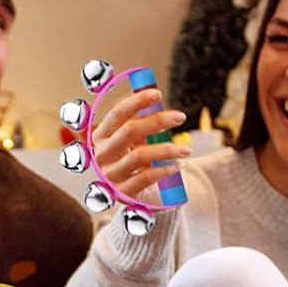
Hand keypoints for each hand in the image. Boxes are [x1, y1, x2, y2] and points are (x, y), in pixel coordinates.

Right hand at [88, 84, 190, 203]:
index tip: (158, 94)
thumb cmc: (137, 155)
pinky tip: (177, 166)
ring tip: (186, 150)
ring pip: (139, 156)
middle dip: (157, 120)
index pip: (117, 113)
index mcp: (101, 135)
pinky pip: (144, 178)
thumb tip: (156, 96)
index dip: (136, 101)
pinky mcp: (121, 192)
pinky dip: (163, 171)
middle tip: (180, 117)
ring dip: (166, 150)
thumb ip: (143, 118)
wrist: (135, 190)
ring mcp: (110, 175)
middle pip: (129, 131)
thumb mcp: (137, 136)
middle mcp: (101, 154)